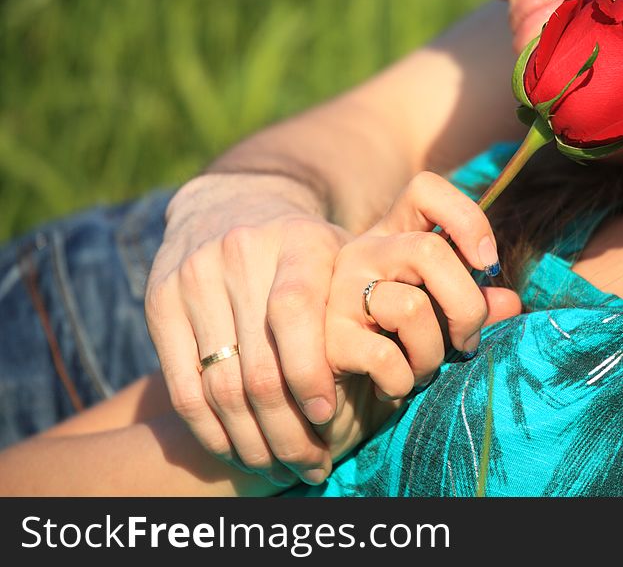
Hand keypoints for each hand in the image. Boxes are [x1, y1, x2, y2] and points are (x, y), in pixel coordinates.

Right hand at [145, 172, 349, 485]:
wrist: (229, 204)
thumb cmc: (307, 251)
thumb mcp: (345, 254)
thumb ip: (376, 298)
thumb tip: (411, 367)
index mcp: (299, 242)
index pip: (297, 313)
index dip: (310, 373)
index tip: (328, 417)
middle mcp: (240, 253)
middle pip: (258, 368)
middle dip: (287, 433)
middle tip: (311, 467)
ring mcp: (193, 277)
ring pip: (220, 388)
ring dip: (251, 444)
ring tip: (279, 470)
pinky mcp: (159, 301)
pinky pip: (184, 388)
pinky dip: (211, 433)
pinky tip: (237, 452)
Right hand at [323, 171, 522, 400]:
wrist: (332, 410)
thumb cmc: (396, 357)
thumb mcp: (441, 326)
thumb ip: (472, 307)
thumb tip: (509, 300)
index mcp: (393, 239)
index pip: (425, 190)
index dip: (466, 217)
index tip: (487, 263)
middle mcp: (362, 254)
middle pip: (430, 251)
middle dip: (467, 307)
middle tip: (466, 342)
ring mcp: (339, 292)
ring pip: (413, 308)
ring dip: (431, 355)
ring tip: (419, 371)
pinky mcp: (327, 337)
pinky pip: (386, 357)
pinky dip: (402, 382)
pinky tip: (391, 387)